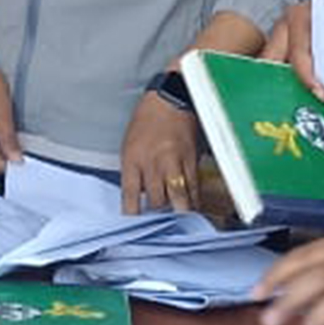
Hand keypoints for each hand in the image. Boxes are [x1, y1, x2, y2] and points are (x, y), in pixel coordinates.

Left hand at [118, 92, 199, 213]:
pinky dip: (193, 200)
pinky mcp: (192, 160)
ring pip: (178, 197)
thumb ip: (134, 172)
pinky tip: (193, 208)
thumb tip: (141, 196)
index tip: (133, 225)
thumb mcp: (130, 145)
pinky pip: (193, 187)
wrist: (169, 99)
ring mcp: (174, 162)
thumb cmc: (147, 121)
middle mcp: (153, 163)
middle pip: (156, 199)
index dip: (132, 214)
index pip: (130, 194)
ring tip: (178, 222)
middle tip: (159, 223)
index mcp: (133, 159)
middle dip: (157, 214)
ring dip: (178, 212)